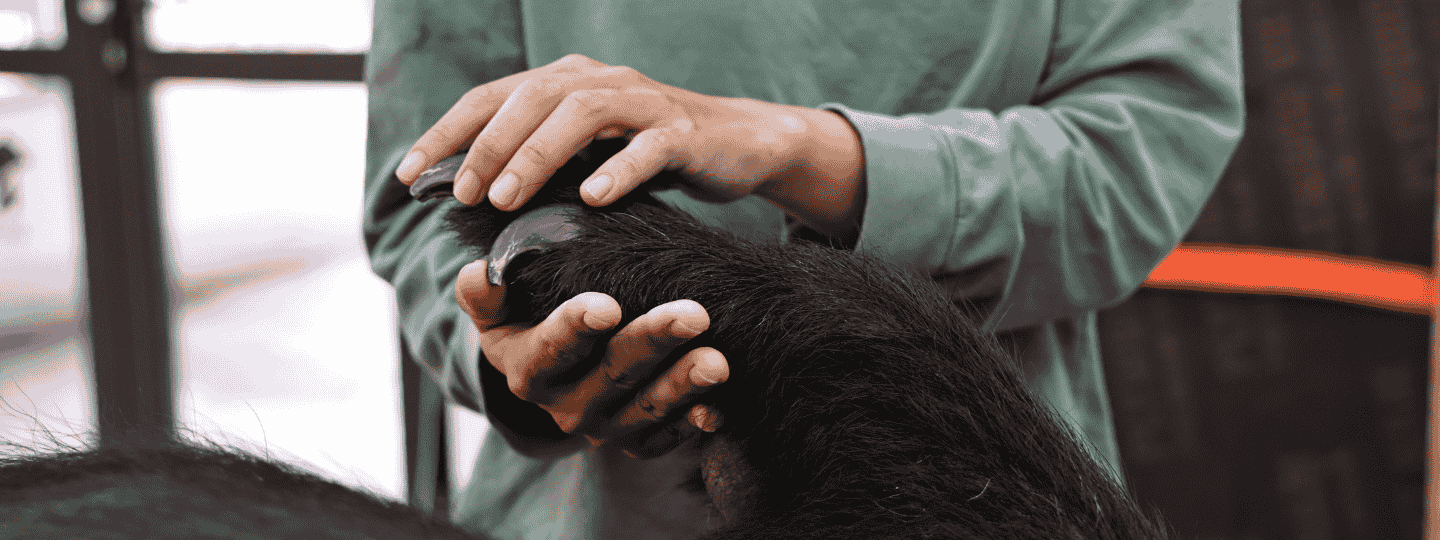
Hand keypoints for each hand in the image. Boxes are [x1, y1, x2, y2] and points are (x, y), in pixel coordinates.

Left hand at [396, 53, 865, 239]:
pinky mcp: (683, 131)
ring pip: (582, 114)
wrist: (739, 144)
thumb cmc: (649, 153)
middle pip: (531, 98)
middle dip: (488, 145)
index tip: (407, 174)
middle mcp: (600, 80)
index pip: (492, 97)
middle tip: (461, 193)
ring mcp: (643, 102)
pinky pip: (648, 146)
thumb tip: (468, 193)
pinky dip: (618, 170)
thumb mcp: (587, 154)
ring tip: (506, 199)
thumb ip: (539, 161)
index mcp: (566, 82)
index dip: (447, 133)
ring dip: (537, 155)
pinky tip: (594, 198)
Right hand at [455, 260, 726, 457]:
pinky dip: (690, 423)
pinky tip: (714, 408)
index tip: (607, 305)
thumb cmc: (525, 316)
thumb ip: (483, 290)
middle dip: (653, 342)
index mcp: (525, 367)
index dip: (575, 328)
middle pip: (611, 374)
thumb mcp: (494, 305)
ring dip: (682, 385)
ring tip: (717, 361)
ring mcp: (600, 425)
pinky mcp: (633, 439)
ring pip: (644, 407)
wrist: (550, 365)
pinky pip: (662, 437)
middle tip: (694, 313)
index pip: (549, 349)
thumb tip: (479, 272)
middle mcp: (562, 404)